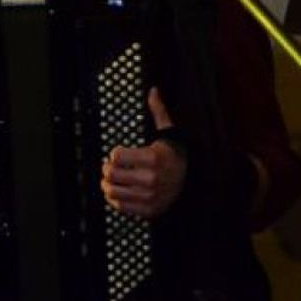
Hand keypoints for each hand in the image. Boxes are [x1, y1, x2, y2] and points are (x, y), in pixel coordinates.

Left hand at [101, 88, 186, 219]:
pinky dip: (115, 199)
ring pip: (112, 191)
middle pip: (111, 174)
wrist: (192, 181)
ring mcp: (149, 196)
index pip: (116, 156)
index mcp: (153, 158)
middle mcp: (150, 178)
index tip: (119, 154)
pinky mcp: (147, 209)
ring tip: (112, 179)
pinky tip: (120, 191)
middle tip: (111, 167)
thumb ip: (159, 112)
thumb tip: (153, 90)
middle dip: (107, 169)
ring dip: (108, 185)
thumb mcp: (168, 133)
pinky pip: (120, 206)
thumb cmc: (175, 155)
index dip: (115, 153)